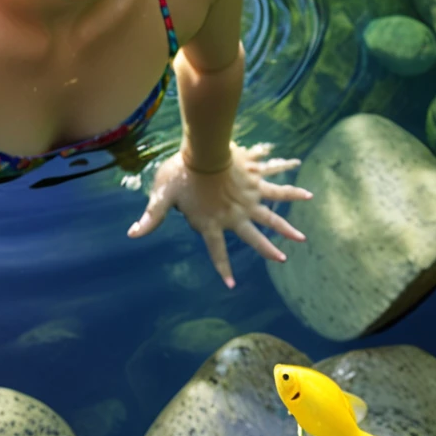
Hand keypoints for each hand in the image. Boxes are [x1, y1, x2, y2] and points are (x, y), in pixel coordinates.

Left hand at [127, 141, 311, 287]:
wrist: (203, 151)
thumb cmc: (181, 174)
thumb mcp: (163, 197)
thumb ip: (151, 216)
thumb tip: (132, 234)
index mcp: (214, 221)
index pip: (217, 250)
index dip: (222, 266)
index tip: (230, 284)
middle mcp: (236, 212)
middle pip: (257, 234)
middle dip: (271, 247)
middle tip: (285, 258)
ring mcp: (249, 193)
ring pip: (272, 207)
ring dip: (287, 220)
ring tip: (303, 232)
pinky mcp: (254, 174)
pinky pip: (273, 172)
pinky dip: (285, 167)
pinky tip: (298, 164)